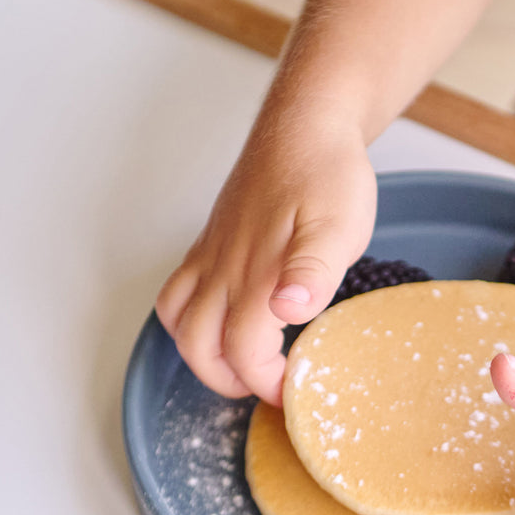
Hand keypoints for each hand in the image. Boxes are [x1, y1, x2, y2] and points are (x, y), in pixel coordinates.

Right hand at [156, 125, 376, 404]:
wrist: (306, 123)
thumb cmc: (327, 174)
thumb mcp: (338, 228)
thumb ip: (311, 274)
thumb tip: (286, 311)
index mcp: (256, 276)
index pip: (245, 354)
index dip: (267, 383)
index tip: (295, 391)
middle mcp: (224, 270)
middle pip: (199, 348)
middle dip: (229, 381)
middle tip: (266, 388)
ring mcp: (211, 256)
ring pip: (179, 323)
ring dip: (201, 356)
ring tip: (240, 365)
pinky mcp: (209, 243)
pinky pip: (176, 291)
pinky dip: (187, 320)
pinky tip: (220, 321)